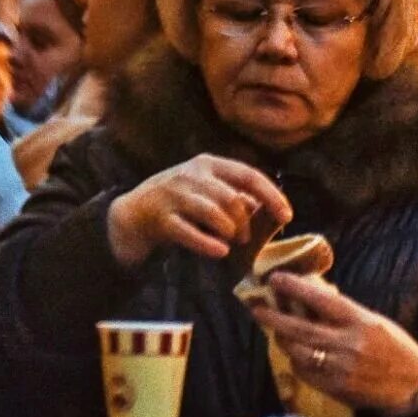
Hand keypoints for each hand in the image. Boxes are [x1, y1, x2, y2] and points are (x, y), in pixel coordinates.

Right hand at [106, 154, 290, 268]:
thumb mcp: (205, 193)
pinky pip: (188, 231)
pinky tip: (220, 252)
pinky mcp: (160, 219)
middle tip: (245, 239)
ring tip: (231, 243)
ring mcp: (173, 196)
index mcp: (207, 164)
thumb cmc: (177, 204)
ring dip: (228, 231)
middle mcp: (191, 175)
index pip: (248, 175)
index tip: (286, 216)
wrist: (130, 215)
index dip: (271, 195)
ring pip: (213, 212)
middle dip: (245, 221)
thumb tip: (268, 209)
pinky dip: (207, 243)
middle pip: (231, 197)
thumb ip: (234, 197)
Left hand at [248, 269, 417, 416]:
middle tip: (257, 308)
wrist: (410, 384)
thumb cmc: (394, 346)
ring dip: (282, 339)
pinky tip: (294, 353)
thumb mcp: (373, 321)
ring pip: (298, 351)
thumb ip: (344, 313)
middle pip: (301, 328)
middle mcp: (347, 343)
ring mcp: (339, 368)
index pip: (321, 300)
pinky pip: (305, 372)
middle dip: (274, 317)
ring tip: (274, 330)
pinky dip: (296, 361)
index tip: (275, 279)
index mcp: (359, 321)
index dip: (296, 288)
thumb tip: (313, 299)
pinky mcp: (335, 388)